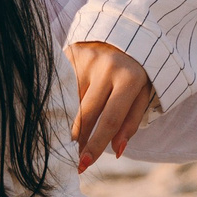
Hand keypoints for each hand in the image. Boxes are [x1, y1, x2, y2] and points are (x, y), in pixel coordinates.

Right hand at [68, 40, 152, 169]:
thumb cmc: (134, 72)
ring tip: (62, 141)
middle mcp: (107, 67)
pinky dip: (58, 103)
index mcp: (129, 79)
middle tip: (72, 160)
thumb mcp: (142, 95)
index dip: (96, 144)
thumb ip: (131, 123)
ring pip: (71, 101)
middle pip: (87, 113)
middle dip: (78, 141)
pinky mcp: (70, 54)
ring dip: (66, 124)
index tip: (86, 163)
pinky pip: (61, 86)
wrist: (123, 33)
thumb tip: (117, 150)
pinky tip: (54, 116)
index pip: (110, 119)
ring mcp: (86, 59)